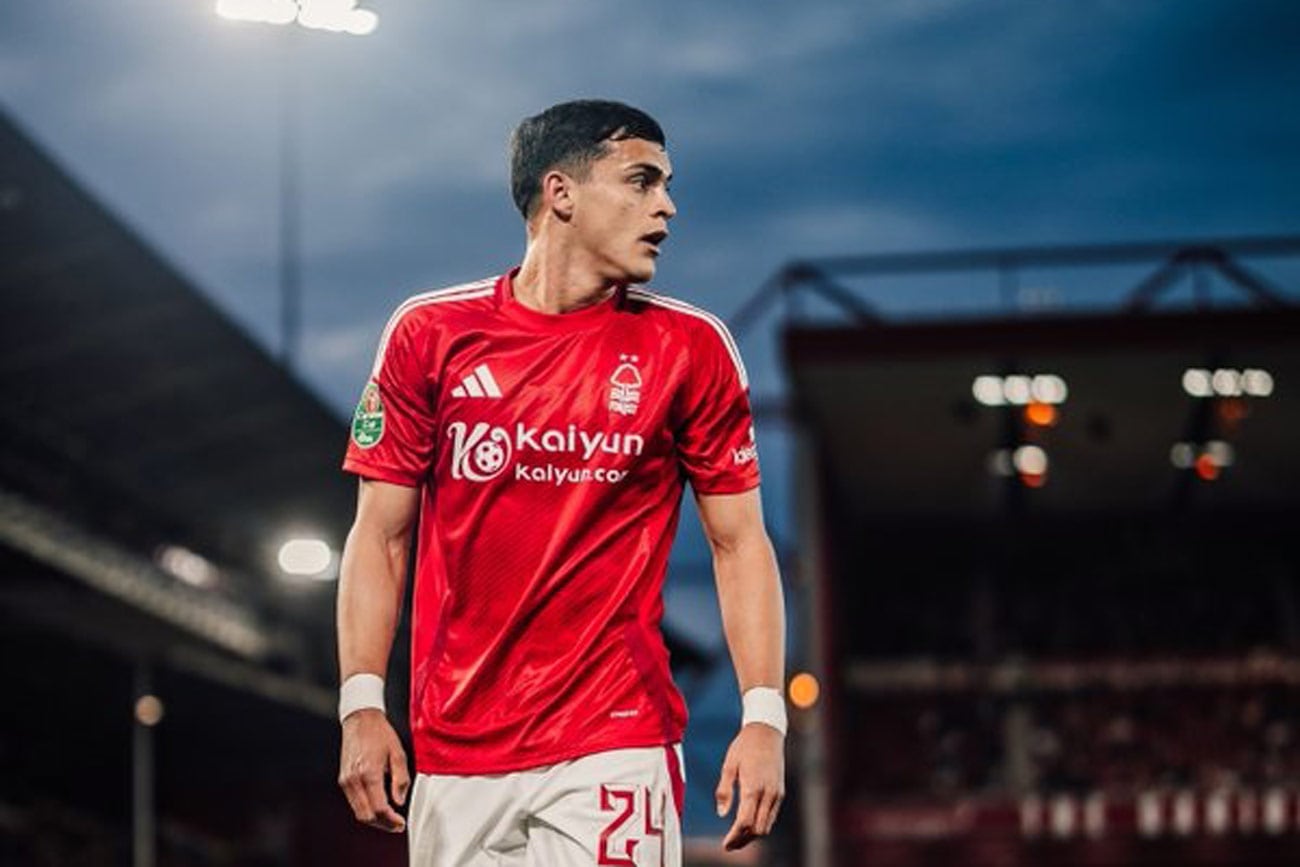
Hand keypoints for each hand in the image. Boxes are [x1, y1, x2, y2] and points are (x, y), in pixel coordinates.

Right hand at [338, 709, 409, 832]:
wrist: (360, 720)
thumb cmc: (380, 733)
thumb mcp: (398, 753)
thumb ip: (401, 779)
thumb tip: (399, 801)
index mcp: (369, 773)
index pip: (379, 808)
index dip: (391, 820)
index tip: (401, 823)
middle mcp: (354, 780)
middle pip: (367, 815)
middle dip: (383, 825)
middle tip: (397, 826)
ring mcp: (346, 781)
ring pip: (358, 812)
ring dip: (374, 820)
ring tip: (390, 819)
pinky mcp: (343, 780)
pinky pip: (354, 802)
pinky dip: (366, 809)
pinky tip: (378, 807)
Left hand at [714, 722, 785, 850]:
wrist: (767, 731)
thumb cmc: (744, 746)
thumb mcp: (729, 765)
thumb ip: (724, 791)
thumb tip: (721, 813)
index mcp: (753, 787)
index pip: (745, 822)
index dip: (734, 837)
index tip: (725, 845)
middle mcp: (768, 793)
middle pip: (757, 829)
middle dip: (743, 840)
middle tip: (729, 845)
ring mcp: (777, 793)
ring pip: (766, 825)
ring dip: (752, 835)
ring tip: (737, 838)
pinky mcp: (780, 792)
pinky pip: (771, 816)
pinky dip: (760, 824)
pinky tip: (749, 824)